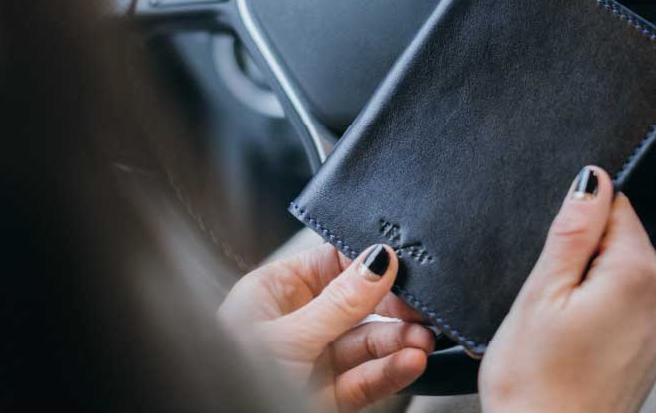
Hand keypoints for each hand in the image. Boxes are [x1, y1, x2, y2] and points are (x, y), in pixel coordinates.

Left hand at [219, 243, 434, 411]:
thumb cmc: (233, 378)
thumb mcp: (288, 335)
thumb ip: (339, 301)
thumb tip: (378, 260)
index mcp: (274, 292)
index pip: (331, 263)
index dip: (368, 264)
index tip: (401, 266)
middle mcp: (296, 322)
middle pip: (357, 304)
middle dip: (392, 309)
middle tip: (420, 310)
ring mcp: (314, 360)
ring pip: (367, 342)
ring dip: (398, 341)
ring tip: (422, 340)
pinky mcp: (329, 395)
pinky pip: (366, 377)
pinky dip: (391, 370)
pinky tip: (410, 361)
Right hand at [479, 165, 655, 412]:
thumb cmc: (537, 382)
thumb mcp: (541, 292)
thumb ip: (573, 229)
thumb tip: (593, 179)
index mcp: (639, 274)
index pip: (614, 206)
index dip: (574, 227)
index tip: (555, 264)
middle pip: (619, 241)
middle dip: (579, 260)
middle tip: (550, 302)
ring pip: (619, 275)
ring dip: (587, 289)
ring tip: (559, 328)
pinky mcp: (653, 349)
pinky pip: (625, 307)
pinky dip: (597, 315)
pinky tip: (573, 344)